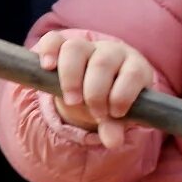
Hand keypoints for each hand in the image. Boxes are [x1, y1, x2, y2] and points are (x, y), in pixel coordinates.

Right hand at [33, 30, 154, 149]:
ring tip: (70, 100)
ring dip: (70, 76)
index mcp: (135, 66)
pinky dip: (49, 51)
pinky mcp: (65, 44)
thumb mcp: (117, 115)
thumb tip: (112, 142)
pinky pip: (54, 39)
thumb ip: (114, 126)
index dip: (122, 94)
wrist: (100, 86)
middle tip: (92, 112)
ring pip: (76, 48)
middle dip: (95, 91)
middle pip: (102, 63)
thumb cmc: (114, 101)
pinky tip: (47, 67)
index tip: (114, 114)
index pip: (132, 74)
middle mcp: (113, 51)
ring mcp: (88, 45)